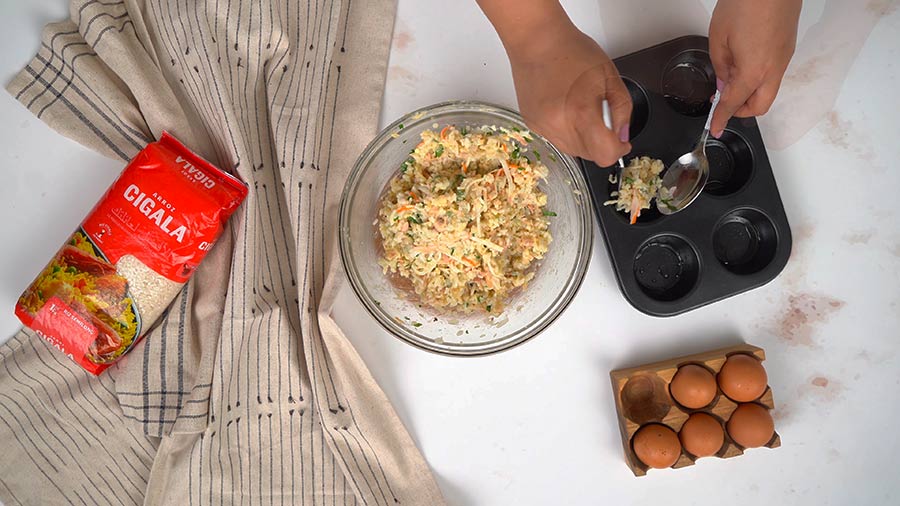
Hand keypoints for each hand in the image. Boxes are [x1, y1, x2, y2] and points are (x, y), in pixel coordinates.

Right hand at [476, 0, 631, 165]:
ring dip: (584, 139)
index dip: (618, 150)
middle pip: (589, 155)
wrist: (537, 41)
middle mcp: (559, 125)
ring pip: (572, 150)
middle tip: (602, 117)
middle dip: (601, 142)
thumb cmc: (573, 51)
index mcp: (581, 112)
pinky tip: (565, 108)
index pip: (604, 154)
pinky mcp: (532, 124)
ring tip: (580, 109)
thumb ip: (622, 109)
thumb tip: (622, 135)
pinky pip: (556, 139)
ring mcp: (543, 127)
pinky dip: (566, 131)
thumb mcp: (610, 76)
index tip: (621, 141)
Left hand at [708, 0, 801, 137]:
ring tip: (730, 80)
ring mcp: (784, 58)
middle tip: (723, 105)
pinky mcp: (788, 47)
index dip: (721, 118)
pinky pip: (773, 74)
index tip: (715, 127)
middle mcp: (774, 69)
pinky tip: (744, 66)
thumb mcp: (719, 37)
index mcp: (754, 71)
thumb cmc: (747, 2)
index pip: (734, 103)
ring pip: (769, 90)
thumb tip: (723, 81)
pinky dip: (759, 79)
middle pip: (760, 106)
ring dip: (750, 94)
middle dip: (740, 111)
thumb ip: (720, 66)